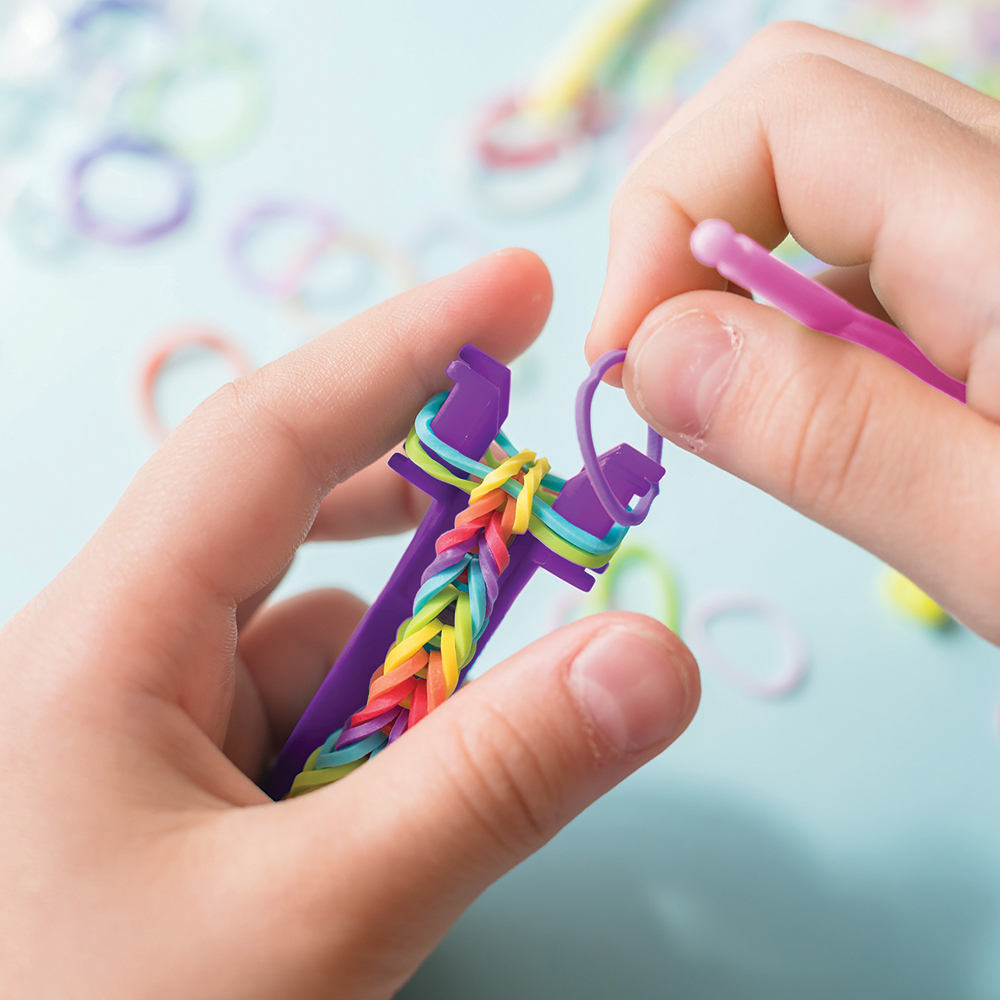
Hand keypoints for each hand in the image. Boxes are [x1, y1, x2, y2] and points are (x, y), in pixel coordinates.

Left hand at [0, 251, 697, 999]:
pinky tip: (387, 849)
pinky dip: (374, 766)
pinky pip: (306, 740)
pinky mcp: (178, 810)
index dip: (403, 350)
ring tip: (437, 792)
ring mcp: (145, 743)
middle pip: (301, 542)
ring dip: (411, 698)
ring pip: (319, 664)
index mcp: (101, 644)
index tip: (518, 290)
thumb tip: (655, 659)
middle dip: (432, 534)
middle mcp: (115, 665)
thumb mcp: (310, 920)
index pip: (269, 437)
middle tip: (544, 523)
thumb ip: (493, 784)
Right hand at [587, 21, 999, 641]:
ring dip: (730, 276)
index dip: (659, 216)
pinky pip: (863, 242)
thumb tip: (656, 354)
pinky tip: (808, 402)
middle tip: (659, 373)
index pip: (780, 109)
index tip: (626, 363)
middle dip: (679, 228)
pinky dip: (789, 309)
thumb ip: (832, 439)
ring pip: (820, 178)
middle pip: (792, 109)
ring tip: (730, 405)